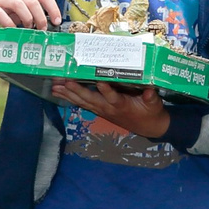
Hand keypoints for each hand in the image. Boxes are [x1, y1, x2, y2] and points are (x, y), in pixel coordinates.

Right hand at [0, 0, 60, 31]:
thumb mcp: (17, 8)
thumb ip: (30, 13)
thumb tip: (44, 25)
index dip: (53, 8)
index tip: (57, 21)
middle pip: (33, 1)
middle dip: (41, 17)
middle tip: (42, 29)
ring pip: (19, 5)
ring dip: (27, 19)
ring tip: (28, 28)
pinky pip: (1, 14)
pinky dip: (9, 23)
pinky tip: (12, 29)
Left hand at [50, 80, 172, 139]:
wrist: (147, 127)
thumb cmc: (151, 113)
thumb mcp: (155, 105)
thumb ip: (151, 97)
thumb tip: (150, 90)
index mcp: (122, 105)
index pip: (113, 98)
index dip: (106, 91)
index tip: (100, 81)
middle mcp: (108, 108)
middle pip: (90, 99)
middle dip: (76, 91)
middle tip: (64, 82)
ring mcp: (102, 109)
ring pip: (82, 101)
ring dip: (68, 94)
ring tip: (54, 87)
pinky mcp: (99, 109)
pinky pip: (82, 103)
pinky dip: (69, 98)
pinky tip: (59, 92)